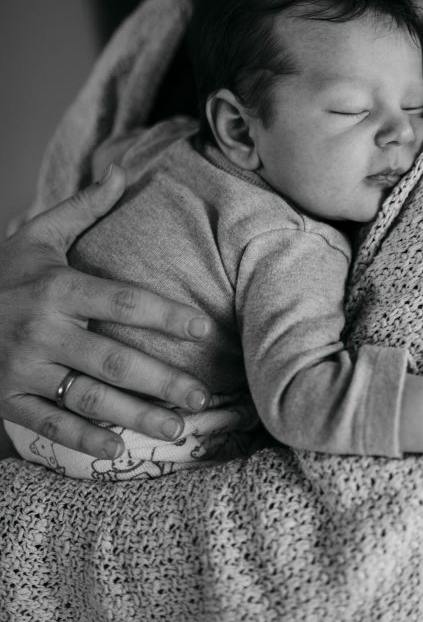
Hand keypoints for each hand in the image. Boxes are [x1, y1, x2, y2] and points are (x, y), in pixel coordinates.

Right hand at [0, 166, 213, 457]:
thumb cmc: (0, 272)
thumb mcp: (37, 235)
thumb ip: (83, 208)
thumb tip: (121, 170)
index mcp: (56, 288)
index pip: (123, 302)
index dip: (165, 316)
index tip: (201, 329)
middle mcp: (42, 331)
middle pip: (115, 360)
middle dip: (163, 380)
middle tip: (202, 396)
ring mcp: (23, 369)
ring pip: (89, 398)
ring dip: (136, 416)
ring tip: (177, 428)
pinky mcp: (7, 398)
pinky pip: (49, 426)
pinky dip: (84, 440)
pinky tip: (119, 450)